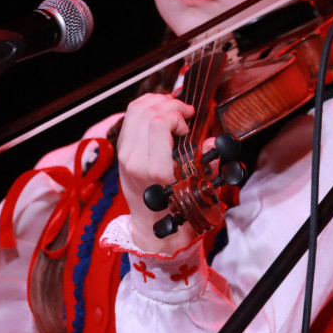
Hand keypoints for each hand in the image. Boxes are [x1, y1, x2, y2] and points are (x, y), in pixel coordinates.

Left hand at [116, 93, 195, 253]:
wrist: (153, 229)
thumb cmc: (180, 211)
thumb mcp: (202, 190)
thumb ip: (208, 162)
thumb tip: (210, 140)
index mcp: (155, 169)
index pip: (158, 122)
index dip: (177, 115)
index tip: (189, 125)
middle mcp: (135, 159)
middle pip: (145, 110)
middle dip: (169, 103)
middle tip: (185, 112)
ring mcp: (124, 155)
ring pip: (134, 110)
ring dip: (156, 102)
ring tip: (173, 108)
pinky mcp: (121, 152)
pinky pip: (130, 118)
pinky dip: (146, 108)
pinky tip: (161, 113)